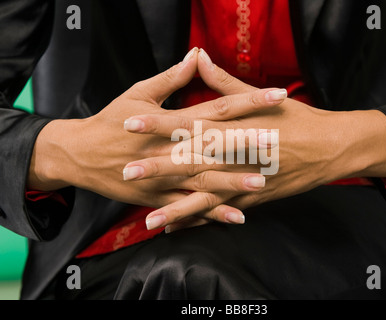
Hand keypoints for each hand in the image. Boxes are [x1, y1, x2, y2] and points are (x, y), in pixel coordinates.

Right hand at [27, 48, 285, 224]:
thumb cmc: (111, 121)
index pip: (217, 107)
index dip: (248, 100)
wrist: (80, 155)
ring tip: (260, 185)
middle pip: (214, 146)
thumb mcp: (139, 94)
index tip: (277, 96)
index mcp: (172, 121)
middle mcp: (171, 149)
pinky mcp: (157, 198)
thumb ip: (172, 78)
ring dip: (232, 183)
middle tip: (276, 143)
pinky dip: (210, 213)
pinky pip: (187, 207)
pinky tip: (235, 217)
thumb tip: (197, 55)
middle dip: (247, 144)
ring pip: (203, 181)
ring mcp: (164, 177)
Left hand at [135, 49, 385, 231]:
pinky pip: (223, 211)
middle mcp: (236, 156)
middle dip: (157, 169)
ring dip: (176, 208)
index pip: (190, 124)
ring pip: (205, 196)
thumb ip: (224, 81)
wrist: (332, 148)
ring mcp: (245, 181)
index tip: (130, 124)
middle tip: (127, 173)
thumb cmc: (298, 119)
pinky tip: (181, 229)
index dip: (159, 124)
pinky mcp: (253, 198)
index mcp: (235, 127)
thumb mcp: (262, 97)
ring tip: (149, 219)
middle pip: (191, 162)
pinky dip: (202, 220)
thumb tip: (198, 55)